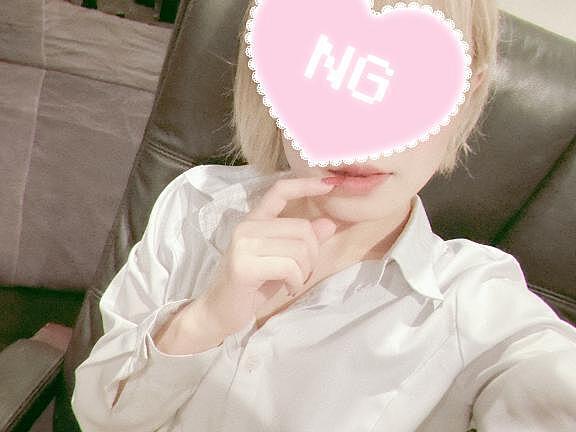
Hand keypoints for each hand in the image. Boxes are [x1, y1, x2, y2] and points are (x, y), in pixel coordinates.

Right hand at [192, 176, 337, 336]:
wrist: (219, 313)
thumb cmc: (252, 287)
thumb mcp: (283, 260)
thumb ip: (303, 242)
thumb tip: (329, 223)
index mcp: (255, 220)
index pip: (280, 191)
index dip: (306, 184)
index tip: (330, 184)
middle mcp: (247, 226)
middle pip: (303, 229)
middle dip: (313, 255)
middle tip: (303, 273)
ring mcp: (243, 244)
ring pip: (299, 249)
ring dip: (305, 272)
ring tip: (294, 282)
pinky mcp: (244, 266)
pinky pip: (289, 267)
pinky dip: (296, 281)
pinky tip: (288, 289)